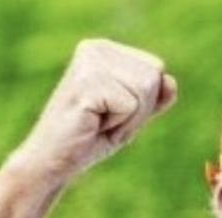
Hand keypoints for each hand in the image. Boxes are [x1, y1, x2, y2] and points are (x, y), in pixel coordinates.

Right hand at [15, 38, 176, 184]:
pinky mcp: (89, 83)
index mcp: (103, 50)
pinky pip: (131, 105)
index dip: (141, 104)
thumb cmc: (86, 142)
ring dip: (127, 120)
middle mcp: (96, 49)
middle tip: (103, 123)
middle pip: (153, 76)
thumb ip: (152, 99)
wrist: (51, 164)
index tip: (109, 115)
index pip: (154, 68)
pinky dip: (118, 126)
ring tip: (97, 124)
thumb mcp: (128, 119)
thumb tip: (170, 82)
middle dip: (137, 111)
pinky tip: (91, 127)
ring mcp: (91, 62)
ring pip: (145, 88)